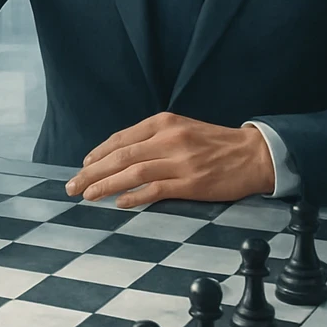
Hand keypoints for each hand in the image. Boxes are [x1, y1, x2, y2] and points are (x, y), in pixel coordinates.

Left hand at [65, 112, 274, 207]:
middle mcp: (168, 138)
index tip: (83, 166)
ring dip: (106, 186)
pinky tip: (119, 203)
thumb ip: (153, 139)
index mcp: (163, 122)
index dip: (98, 153)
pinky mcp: (191, 183)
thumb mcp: (181, 129)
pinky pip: (155, 189)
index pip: (121, 139)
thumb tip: (119, 156)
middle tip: (73, 185)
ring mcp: (180, 161)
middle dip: (93, 172)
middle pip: (121, 156)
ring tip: (88, 196)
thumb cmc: (214, 143)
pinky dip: (134, 197)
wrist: (253, 155)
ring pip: (133, 173)